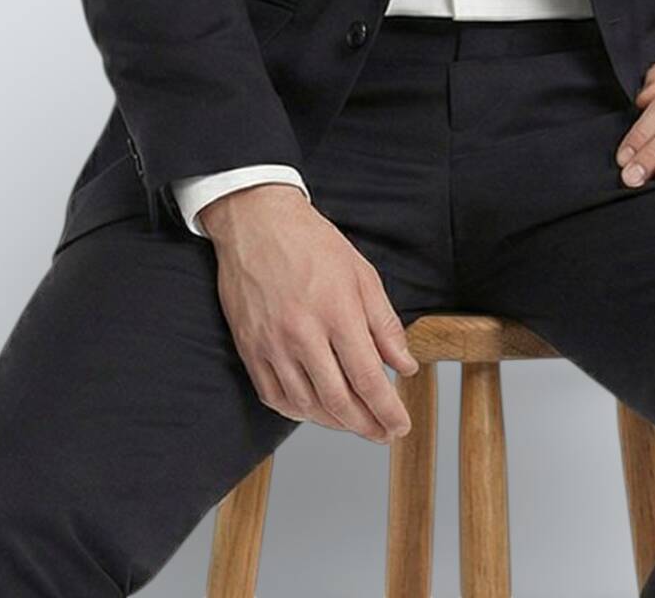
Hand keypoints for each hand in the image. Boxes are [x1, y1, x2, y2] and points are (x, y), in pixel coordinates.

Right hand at [201, 184, 420, 444]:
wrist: (257, 222)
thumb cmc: (311, 242)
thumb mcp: (361, 273)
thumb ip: (384, 323)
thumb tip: (405, 365)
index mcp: (337, 311)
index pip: (368, 378)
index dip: (387, 410)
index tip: (400, 425)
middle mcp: (303, 333)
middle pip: (338, 401)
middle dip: (366, 426)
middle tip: (382, 433)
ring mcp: (272, 343)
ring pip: (306, 405)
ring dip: (334, 423)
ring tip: (354, 423)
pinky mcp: (250, 347)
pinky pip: (274, 396)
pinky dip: (298, 412)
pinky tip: (315, 411)